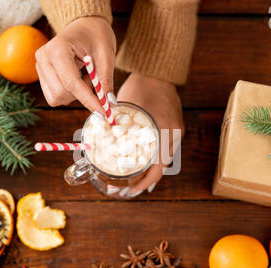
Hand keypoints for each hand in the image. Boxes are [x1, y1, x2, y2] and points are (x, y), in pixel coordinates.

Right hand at [35, 16, 115, 113]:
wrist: (85, 25)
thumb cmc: (97, 36)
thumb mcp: (106, 55)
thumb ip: (106, 80)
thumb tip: (109, 104)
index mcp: (58, 49)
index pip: (71, 83)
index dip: (88, 100)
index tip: (104, 113)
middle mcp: (43, 58)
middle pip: (61, 94)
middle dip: (82, 96)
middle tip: (94, 82)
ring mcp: (40, 66)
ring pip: (56, 98)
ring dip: (75, 95)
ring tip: (85, 77)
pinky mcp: (42, 74)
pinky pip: (54, 96)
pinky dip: (69, 94)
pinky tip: (77, 80)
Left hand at [117, 73, 184, 195]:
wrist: (158, 73)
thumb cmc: (140, 87)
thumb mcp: (125, 107)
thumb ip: (114, 124)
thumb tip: (94, 139)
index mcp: (164, 132)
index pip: (157, 167)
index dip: (143, 182)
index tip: (130, 190)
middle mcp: (174, 136)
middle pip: (160, 167)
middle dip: (143, 181)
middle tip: (126, 190)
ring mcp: (176, 132)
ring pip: (162, 160)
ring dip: (148, 172)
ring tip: (131, 182)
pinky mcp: (173, 129)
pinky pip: (163, 151)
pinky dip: (152, 161)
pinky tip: (141, 166)